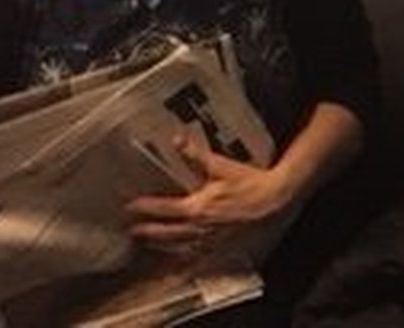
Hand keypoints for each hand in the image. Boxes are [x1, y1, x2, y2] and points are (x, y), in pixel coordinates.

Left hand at [126, 138, 293, 257]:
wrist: (274, 201)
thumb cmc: (250, 183)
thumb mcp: (221, 165)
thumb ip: (196, 154)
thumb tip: (177, 140)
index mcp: (198, 207)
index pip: (163, 209)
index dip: (144, 208)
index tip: (129, 207)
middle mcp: (200, 228)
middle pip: (166, 233)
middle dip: (147, 232)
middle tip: (131, 231)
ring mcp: (210, 241)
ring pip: (178, 247)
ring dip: (160, 246)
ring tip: (147, 243)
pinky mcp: (221, 247)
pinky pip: (197, 258)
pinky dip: (183, 262)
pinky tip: (178, 264)